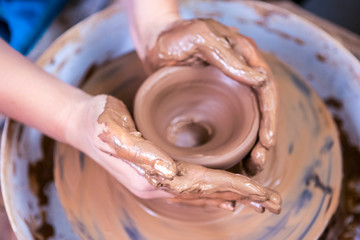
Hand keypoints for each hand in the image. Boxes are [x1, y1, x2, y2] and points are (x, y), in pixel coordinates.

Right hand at [67, 95, 279, 212]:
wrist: (82, 123)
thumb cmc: (98, 121)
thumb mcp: (113, 130)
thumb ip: (139, 152)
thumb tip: (168, 171)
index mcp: (151, 174)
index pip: (200, 183)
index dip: (232, 186)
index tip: (261, 190)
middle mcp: (157, 183)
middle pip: (207, 193)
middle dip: (242, 196)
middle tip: (274, 202)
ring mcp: (157, 181)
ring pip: (202, 193)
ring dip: (232, 196)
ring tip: (260, 200)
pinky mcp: (158, 174)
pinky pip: (192, 189)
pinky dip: (213, 194)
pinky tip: (227, 196)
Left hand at [144, 19, 277, 173]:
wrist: (154, 42)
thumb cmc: (174, 36)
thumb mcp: (200, 39)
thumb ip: (228, 57)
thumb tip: (260, 79)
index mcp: (244, 57)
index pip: (266, 90)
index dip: (269, 117)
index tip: (267, 141)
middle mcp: (241, 75)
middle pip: (261, 111)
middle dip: (263, 139)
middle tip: (258, 163)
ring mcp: (229, 89)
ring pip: (248, 121)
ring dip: (253, 145)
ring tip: (252, 167)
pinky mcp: (216, 101)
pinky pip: (231, 123)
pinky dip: (235, 142)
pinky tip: (235, 160)